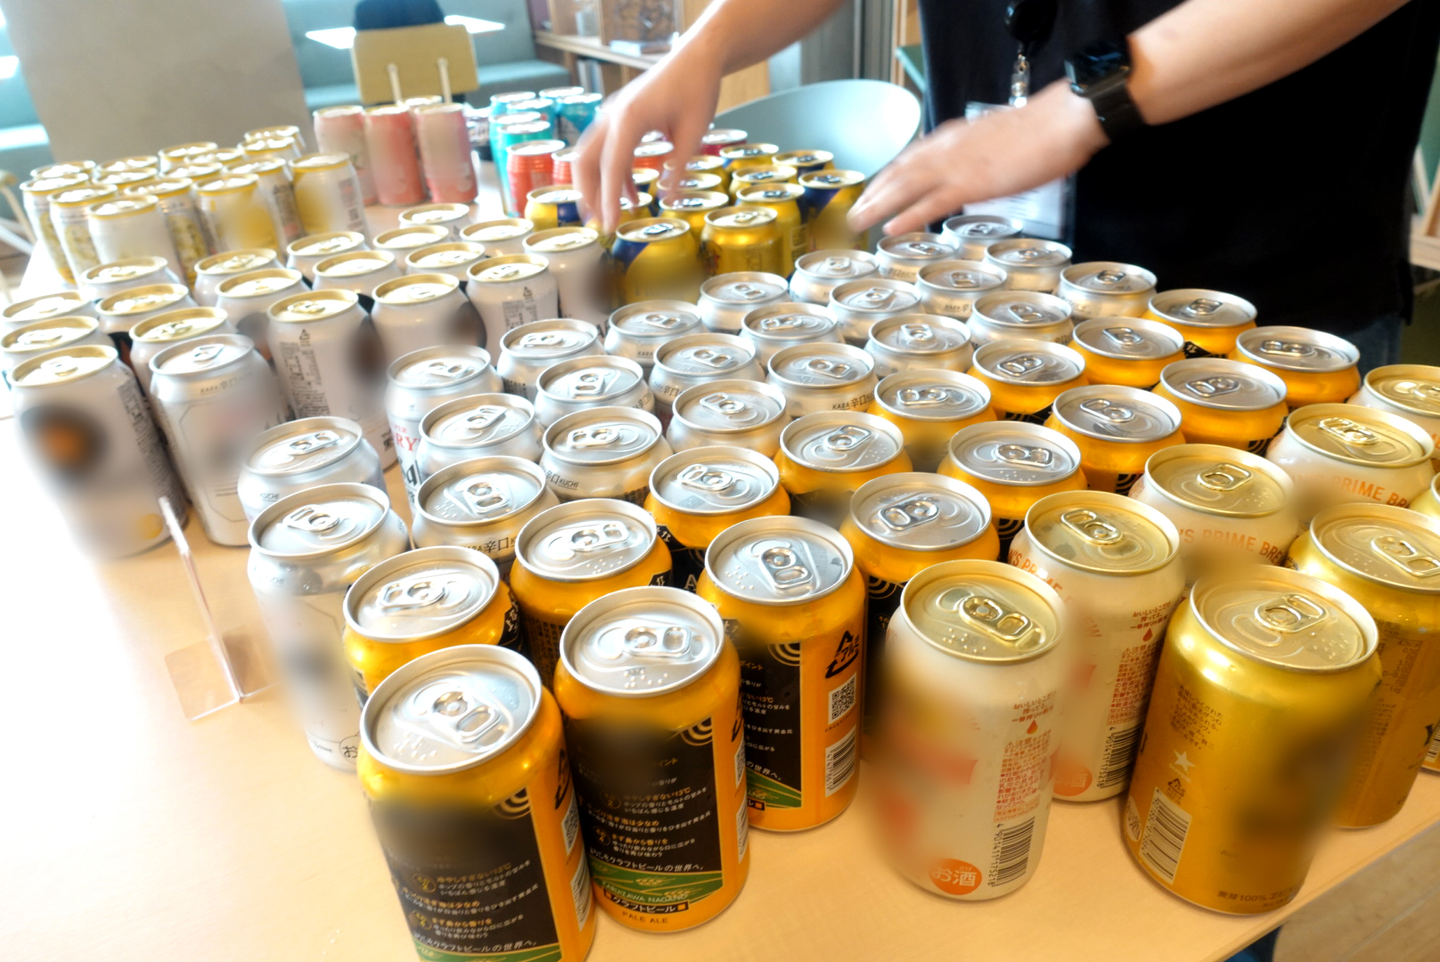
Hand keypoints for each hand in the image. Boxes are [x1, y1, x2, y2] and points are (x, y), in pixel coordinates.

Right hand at [574, 44, 724, 232]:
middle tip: (597, 224)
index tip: (609, 225)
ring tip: (609, 214)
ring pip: (590, 156)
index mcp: (629, 118)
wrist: (696, 57)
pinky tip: (632, 195)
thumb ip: (678, 168)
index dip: (608, 200)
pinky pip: (607, 149)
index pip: (611, 166)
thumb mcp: (694, 133)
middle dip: (588, 194)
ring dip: (597, 186)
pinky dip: (614, 173)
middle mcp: (612, 115)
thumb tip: (668, 201)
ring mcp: (612, 115)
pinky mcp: (620, 117)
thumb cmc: (697, 88)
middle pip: (585, 161)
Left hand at [847, 81, 1109, 236]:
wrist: (1061, 121)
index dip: (888, 176)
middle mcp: (947, 149)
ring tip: (858, 222)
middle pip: (900, 172)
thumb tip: (976, 171)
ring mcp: (957, 166)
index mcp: (954, 138)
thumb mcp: (999, 140)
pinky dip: (907, 216)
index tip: (873, 191)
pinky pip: (930, 202)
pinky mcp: (971, 183)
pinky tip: (890, 228)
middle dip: (874, 193)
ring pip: (905, 187)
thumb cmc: (1040, 131)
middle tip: (854, 213)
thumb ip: (979, 155)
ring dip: (878, 205)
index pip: (911, 158)